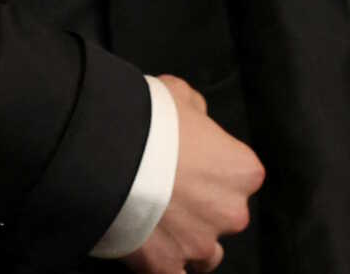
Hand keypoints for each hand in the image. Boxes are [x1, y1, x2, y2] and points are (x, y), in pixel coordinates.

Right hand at [123, 75, 262, 272]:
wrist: (107, 155)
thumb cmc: (147, 120)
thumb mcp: (178, 94)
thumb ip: (197, 111)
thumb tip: (196, 119)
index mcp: (242, 170)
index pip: (240, 174)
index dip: (212, 167)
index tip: (189, 161)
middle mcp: (231, 211)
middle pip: (224, 214)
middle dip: (201, 206)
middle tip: (167, 189)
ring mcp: (200, 244)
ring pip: (206, 253)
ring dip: (189, 241)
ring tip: (159, 225)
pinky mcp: (168, 267)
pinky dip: (168, 269)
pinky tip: (154, 256)